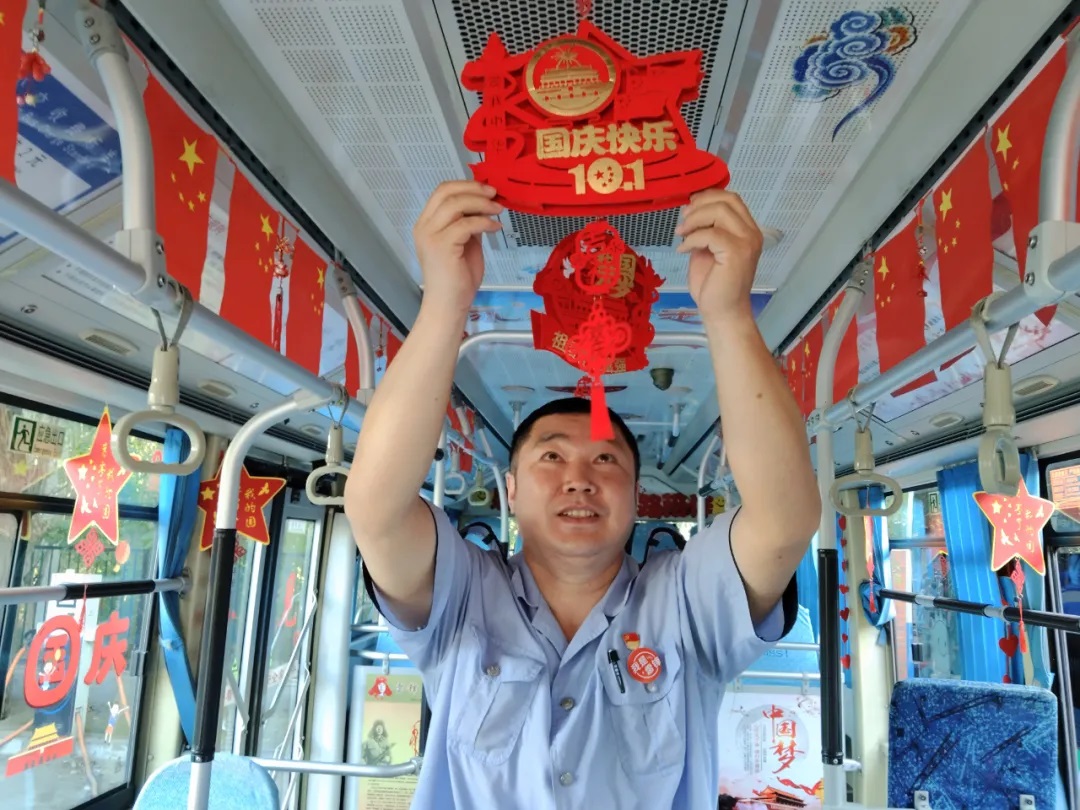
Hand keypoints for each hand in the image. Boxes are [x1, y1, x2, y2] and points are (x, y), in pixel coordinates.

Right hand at [413, 180, 502, 313]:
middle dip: (474, 189)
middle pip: (447, 192)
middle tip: (494, 193)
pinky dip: (484, 222)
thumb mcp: (465, 243)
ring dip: (481, 203)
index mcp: (427, 224)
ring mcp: (430, 235)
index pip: (442, 191)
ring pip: (456, 204)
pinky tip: (495, 228)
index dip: (466, 185)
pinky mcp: (441, 246)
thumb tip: (483, 207)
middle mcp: (424, 226)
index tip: (487, 189)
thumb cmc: (457, 280)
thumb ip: (468, 224)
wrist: (449, 305)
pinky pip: (466, 224)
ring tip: (498, 210)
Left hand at [674, 189, 762, 322]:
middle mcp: (751, 233)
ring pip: (719, 211)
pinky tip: (683, 249)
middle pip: (727, 200)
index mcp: (747, 230)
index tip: (688, 208)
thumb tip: (691, 213)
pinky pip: (711, 233)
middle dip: (700, 205)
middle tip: (683, 220)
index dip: (707, 197)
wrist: (722, 312)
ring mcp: (747, 242)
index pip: (731, 198)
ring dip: (694, 219)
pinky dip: (692, 239)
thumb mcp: (707, 249)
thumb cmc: (715, 285)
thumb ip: (706, 230)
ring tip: (681, 233)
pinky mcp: (737, 252)